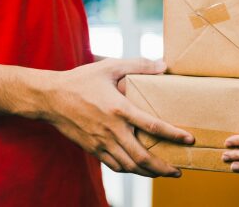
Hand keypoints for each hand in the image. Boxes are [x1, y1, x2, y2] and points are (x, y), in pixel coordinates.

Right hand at [42, 58, 193, 177]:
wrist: (49, 98)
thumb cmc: (81, 80)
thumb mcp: (110, 66)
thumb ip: (138, 65)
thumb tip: (163, 65)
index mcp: (119, 109)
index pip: (152, 125)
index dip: (173, 134)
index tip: (189, 140)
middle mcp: (112, 130)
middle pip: (142, 156)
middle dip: (163, 167)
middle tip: (178, 170)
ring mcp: (101, 142)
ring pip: (128, 166)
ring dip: (148, 173)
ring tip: (163, 173)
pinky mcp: (92, 149)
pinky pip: (114, 166)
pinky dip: (129, 171)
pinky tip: (138, 170)